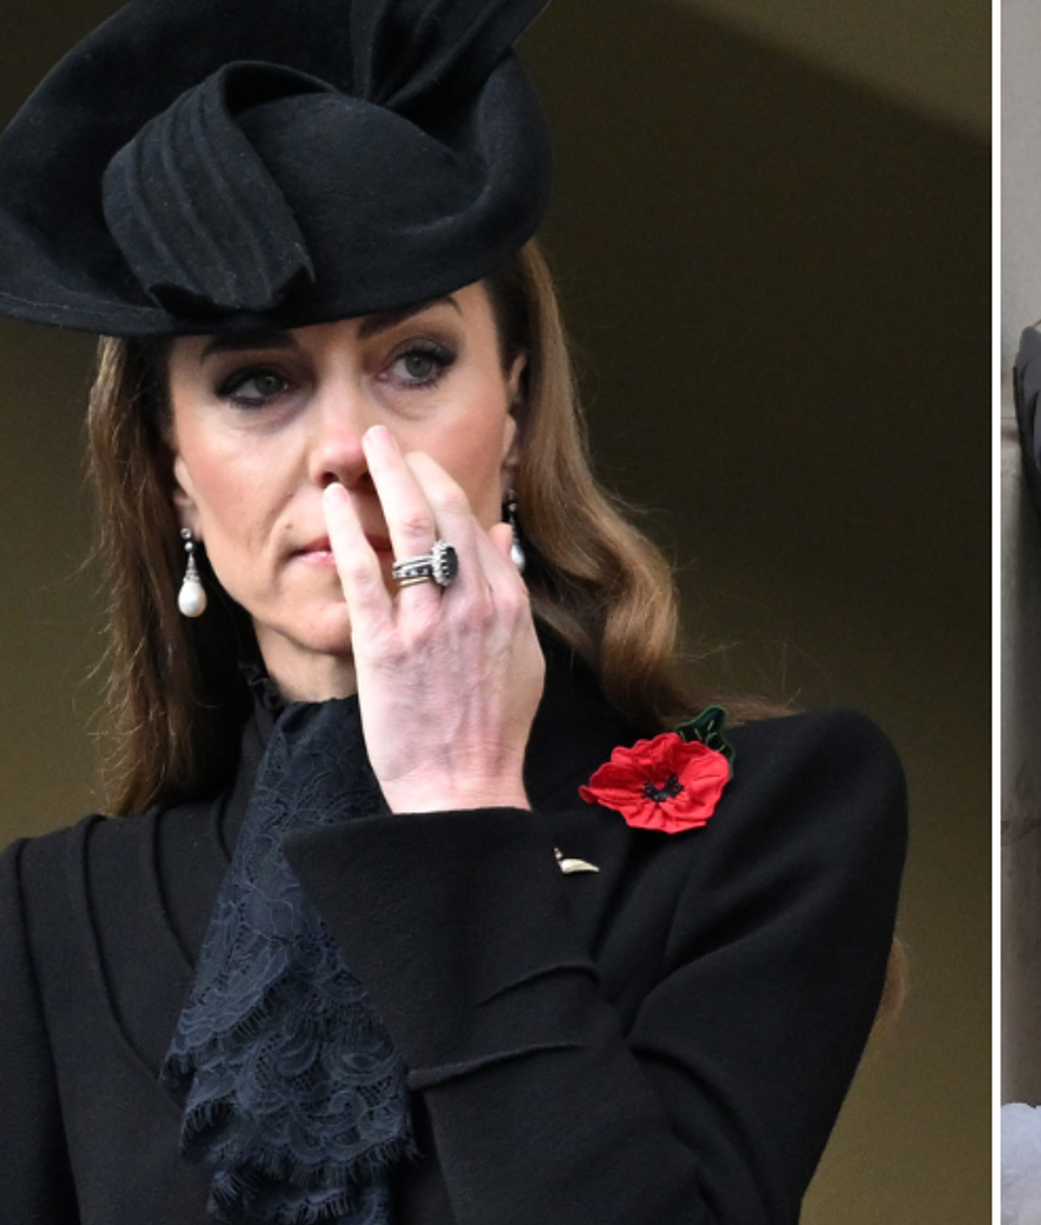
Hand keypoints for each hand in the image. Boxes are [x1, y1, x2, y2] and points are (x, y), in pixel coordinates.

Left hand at [323, 425, 543, 813]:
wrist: (462, 786)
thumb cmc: (492, 729)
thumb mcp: (523, 655)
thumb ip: (510, 592)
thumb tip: (500, 538)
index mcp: (507, 605)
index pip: (475, 525)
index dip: (444, 485)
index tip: (420, 465)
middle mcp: (473, 604)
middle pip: (443, 514)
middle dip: (414, 466)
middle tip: (387, 438)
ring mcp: (428, 623)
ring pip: (408, 531)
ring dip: (386, 479)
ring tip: (365, 447)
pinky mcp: (384, 646)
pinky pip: (364, 575)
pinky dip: (347, 533)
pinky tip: (333, 503)